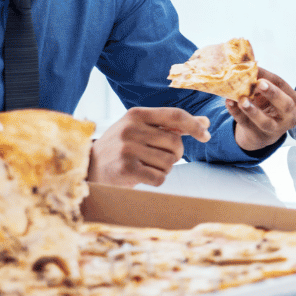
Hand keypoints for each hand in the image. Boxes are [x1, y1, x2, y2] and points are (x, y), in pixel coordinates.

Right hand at [89, 107, 209, 186]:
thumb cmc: (121, 146)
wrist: (89, 167)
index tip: (206, 136)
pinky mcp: (126, 169)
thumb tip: (205, 123)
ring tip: (147, 165)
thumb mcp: (141, 128)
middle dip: (175, 154)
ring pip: (170, 162)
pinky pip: (160, 178)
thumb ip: (171, 125)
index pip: (175, 115)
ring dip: (165, 168)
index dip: (195, 126)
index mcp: (136, 114)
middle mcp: (131, 129)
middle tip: (160, 157)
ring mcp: (127, 149)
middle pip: (176, 143)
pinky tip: (144, 175)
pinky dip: (157, 180)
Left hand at [226, 68, 295, 151]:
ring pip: (265, 121)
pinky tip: (229, 103)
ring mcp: (275, 129)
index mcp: (295, 101)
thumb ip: (261, 81)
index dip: (269, 77)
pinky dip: (237, 113)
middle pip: (285, 105)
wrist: (262, 131)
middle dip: (272, 93)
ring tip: (241, 100)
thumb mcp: (269, 94)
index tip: (255, 67)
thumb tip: (247, 64)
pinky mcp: (258, 136)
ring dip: (252, 110)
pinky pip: (246, 124)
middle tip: (260, 84)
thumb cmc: (268, 106)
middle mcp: (290, 117)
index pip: (283, 85)